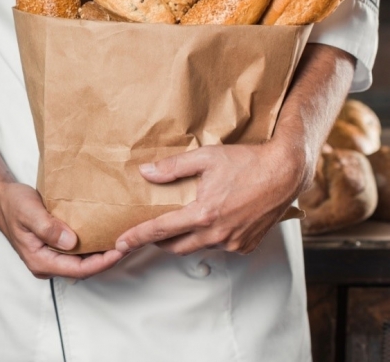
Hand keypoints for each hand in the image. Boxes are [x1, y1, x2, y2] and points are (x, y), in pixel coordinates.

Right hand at [0, 182, 125, 278]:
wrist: (3, 198)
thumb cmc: (13, 204)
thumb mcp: (28, 212)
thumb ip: (47, 227)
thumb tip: (70, 242)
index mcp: (40, 260)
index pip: (78, 270)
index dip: (102, 263)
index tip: (120, 250)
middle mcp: (47, 263)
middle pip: (84, 269)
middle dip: (108, 260)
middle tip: (130, 244)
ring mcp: (52, 256)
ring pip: (83, 261)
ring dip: (103, 253)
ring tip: (123, 239)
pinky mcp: (56, 247)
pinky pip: (79, 251)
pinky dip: (94, 244)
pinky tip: (106, 234)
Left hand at [115, 140, 306, 255]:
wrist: (285, 172)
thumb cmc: (247, 162)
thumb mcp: (205, 157)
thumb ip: (172, 167)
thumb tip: (146, 173)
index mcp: (203, 213)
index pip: (160, 230)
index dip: (137, 237)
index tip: (120, 243)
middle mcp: (218, 233)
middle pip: (176, 247)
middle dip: (159, 241)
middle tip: (149, 229)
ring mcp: (234, 242)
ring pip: (198, 247)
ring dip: (186, 238)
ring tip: (181, 221)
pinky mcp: (246, 246)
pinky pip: (220, 246)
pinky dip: (210, 238)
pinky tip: (212, 221)